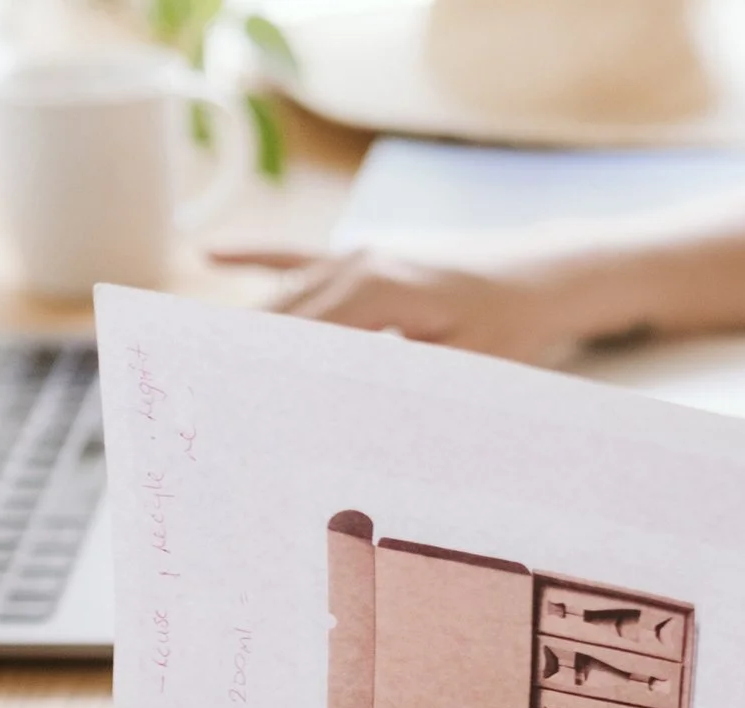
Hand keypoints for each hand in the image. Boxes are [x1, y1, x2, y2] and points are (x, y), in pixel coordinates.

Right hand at [208, 237, 629, 364]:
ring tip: (200, 368)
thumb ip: (408, 387)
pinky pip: (297, 256)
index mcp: (379, 290)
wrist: (544, 276)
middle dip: (242, 358)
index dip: (264, 371)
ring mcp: (357, 254)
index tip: (229, 405)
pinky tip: (212, 254)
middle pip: (281, 315)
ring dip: (247, 329)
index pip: (302, 335)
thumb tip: (352, 416)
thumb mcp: (466, 369)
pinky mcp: (362, 255)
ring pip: (284, 294)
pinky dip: (255, 257)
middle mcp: (358, 263)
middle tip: (200, 401)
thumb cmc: (514, 327)